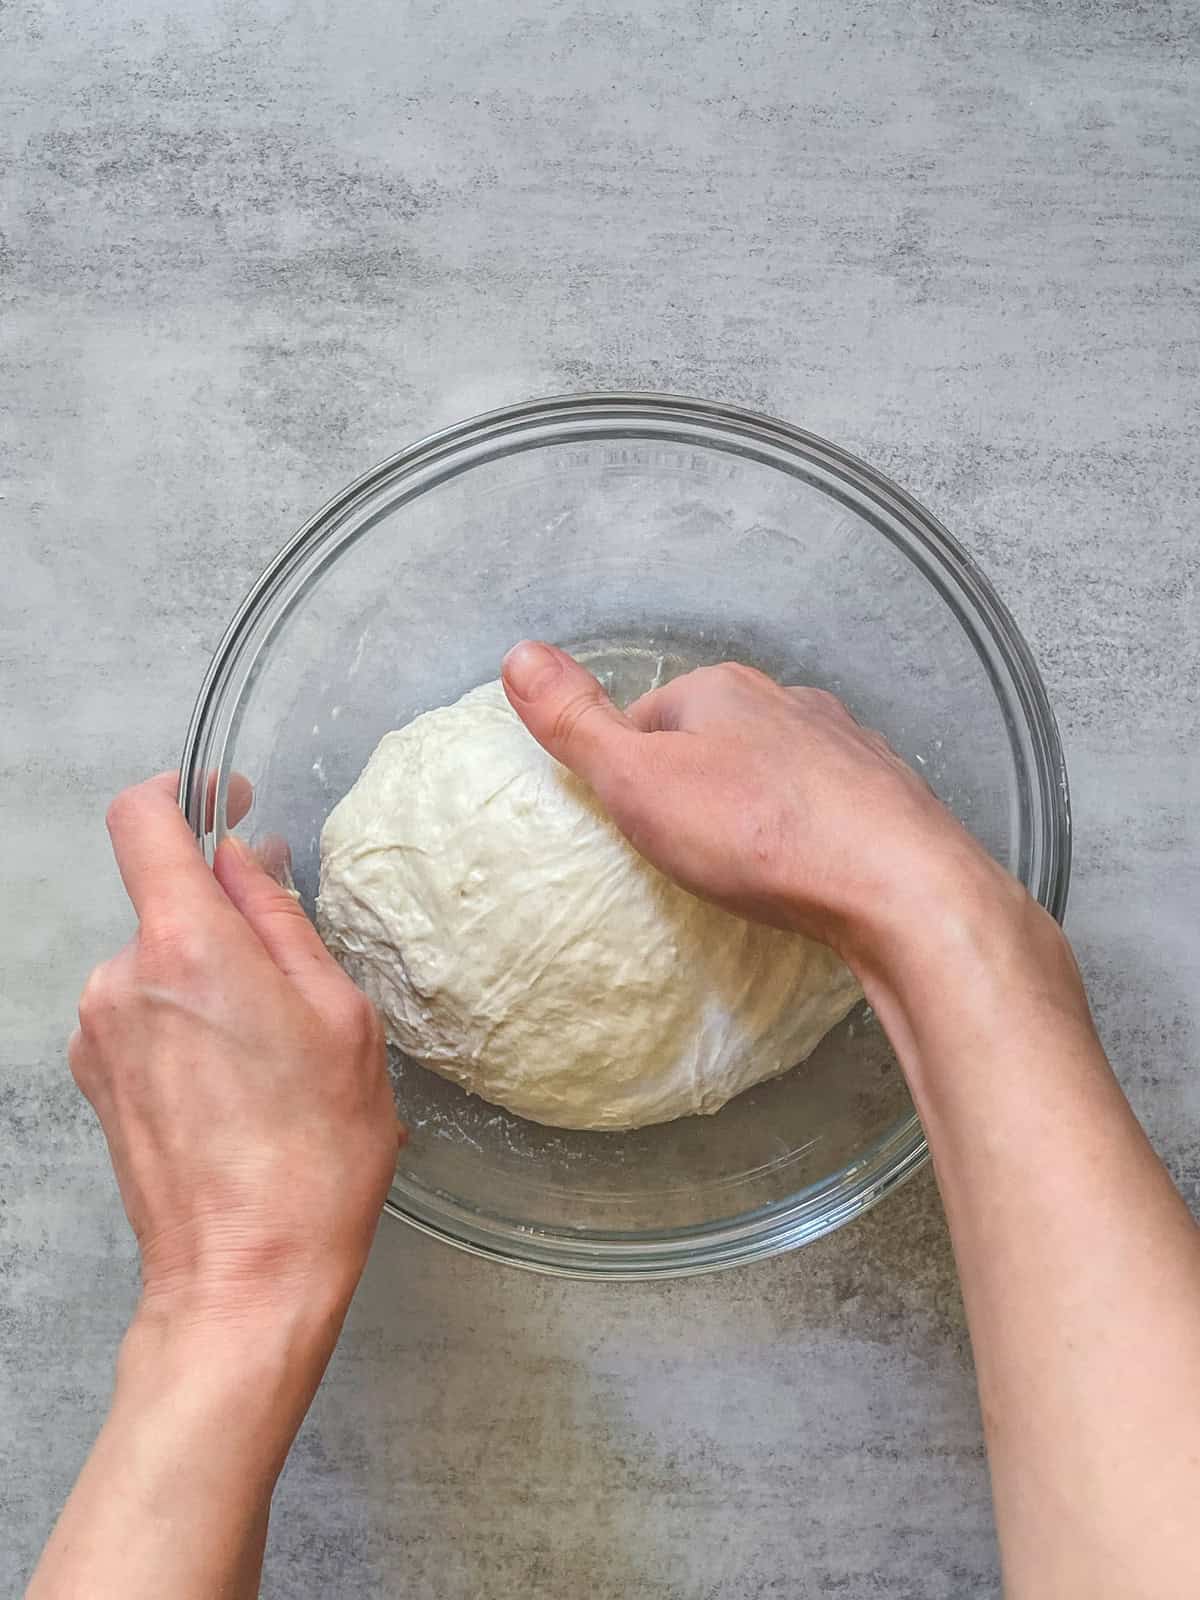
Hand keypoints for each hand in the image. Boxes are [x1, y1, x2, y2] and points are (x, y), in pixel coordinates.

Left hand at [69, 774, 399, 1337]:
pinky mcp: (96, 1080)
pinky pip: (144, 1014)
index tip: (225, 798)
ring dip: (211, 981)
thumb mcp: (339, 1019)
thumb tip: (245, 860)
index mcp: (188, 950)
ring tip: (273, 1059)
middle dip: (229, 921)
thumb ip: (282, 922)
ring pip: (160, 962)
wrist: (245, 1280)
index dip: (184, 792)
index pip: (142, 822)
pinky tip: (238, 1089)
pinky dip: (188, 1025)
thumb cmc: (312, 1157)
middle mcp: (122, 981)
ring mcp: (98, 1034)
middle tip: (297, 991)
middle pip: (167, 901)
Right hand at [500, 641, 1019, 970]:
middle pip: (715, 741)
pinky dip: (807, 834)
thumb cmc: (760, 834)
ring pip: (776, 772)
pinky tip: (803, 875)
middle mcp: (789, 703)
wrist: (901, 889)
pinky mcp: (886, 799)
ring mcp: (846, 748)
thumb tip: (518, 653)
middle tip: (679, 854)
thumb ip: (577, 724)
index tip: (626, 823)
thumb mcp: (640, 782)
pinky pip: (827, 809)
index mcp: (722, 691)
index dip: (627, 771)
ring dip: (754, 810)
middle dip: (694, 787)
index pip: (648, 718)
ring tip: (741, 869)